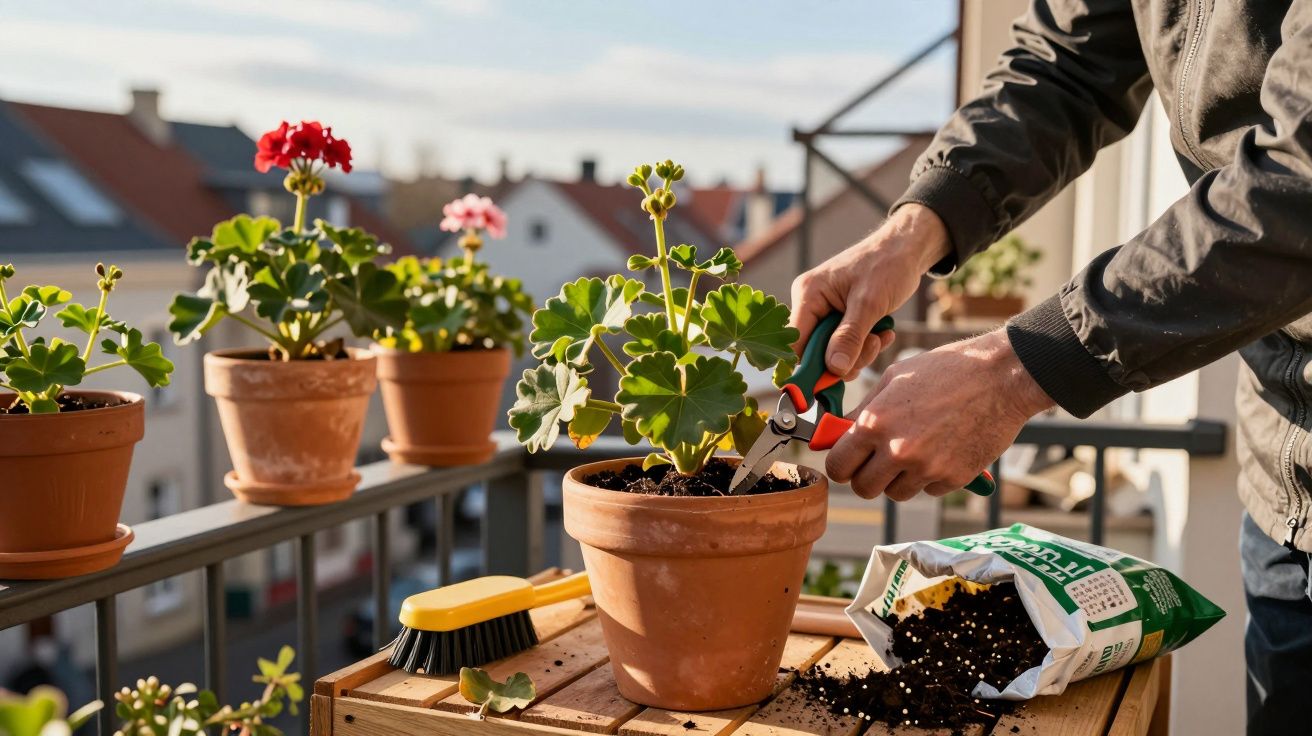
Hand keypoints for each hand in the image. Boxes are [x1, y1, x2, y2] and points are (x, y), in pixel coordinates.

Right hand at [790, 203, 950, 378]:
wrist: (907, 250)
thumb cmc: (887, 266)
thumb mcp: (870, 303)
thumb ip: (850, 336)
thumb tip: (834, 369)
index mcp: (808, 294)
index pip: (795, 341)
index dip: (810, 366)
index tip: (832, 381)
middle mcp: (811, 304)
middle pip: (815, 351)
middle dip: (845, 357)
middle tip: (872, 347)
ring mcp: (826, 312)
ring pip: (833, 351)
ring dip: (860, 352)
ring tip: (881, 336)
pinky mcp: (841, 318)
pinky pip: (847, 344)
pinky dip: (866, 345)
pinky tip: (883, 333)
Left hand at [826, 330, 1054, 500]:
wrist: (1001, 377)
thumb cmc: (945, 370)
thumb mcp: (894, 379)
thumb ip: (863, 411)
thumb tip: (837, 434)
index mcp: (874, 423)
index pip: (836, 467)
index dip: (841, 464)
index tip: (849, 460)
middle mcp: (896, 450)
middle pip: (863, 488)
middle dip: (867, 477)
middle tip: (878, 461)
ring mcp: (926, 468)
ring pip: (895, 493)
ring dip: (898, 479)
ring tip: (914, 450)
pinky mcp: (953, 478)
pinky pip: (928, 490)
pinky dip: (929, 477)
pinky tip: (941, 449)